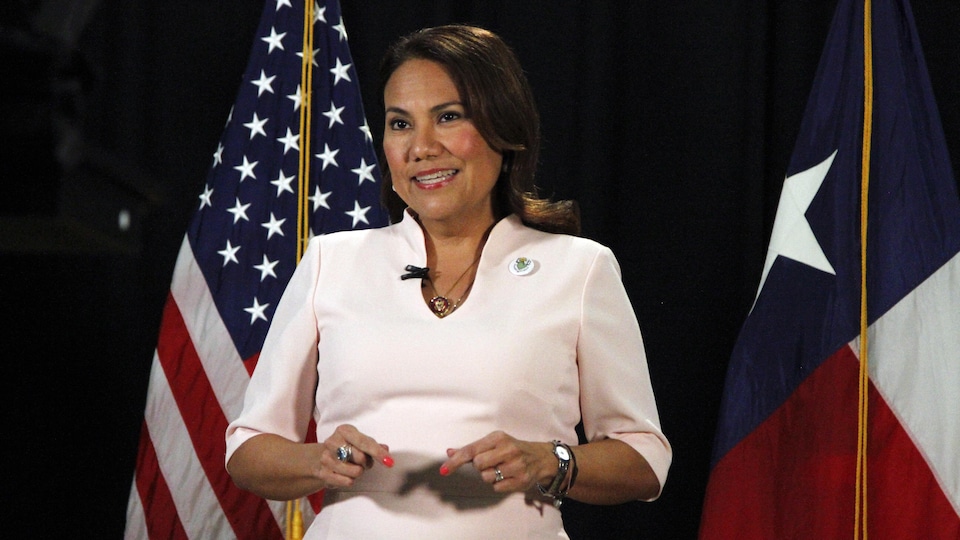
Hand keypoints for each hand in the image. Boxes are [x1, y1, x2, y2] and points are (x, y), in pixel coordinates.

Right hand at [319, 424, 393, 488]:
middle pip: (360, 457)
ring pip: (355, 471)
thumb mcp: (360, 442)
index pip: (364, 442)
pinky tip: (346, 475)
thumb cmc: (346, 448)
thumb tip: (385, 449)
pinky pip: (346, 481)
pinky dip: (350, 480)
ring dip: (359, 472)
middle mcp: (332, 442)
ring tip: (354, 467)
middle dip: (367, 462)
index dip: (378, 453)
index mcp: (344, 430)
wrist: (323, 457)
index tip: (389, 462)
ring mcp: (326, 457)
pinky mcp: (322, 472)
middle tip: (363, 462)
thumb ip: (374, 445)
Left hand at [439, 431, 554, 492]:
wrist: (541, 458)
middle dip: (480, 466)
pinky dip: (499, 484)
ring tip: (502, 469)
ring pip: (486, 477)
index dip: (455, 461)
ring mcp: (516, 465)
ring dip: (490, 476)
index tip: (443, 470)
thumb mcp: (493, 443)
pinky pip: (496, 487)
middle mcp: (508, 449)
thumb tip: (449, 452)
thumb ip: (471, 449)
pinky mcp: (521, 480)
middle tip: (491, 462)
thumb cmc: (511, 449)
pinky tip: (508, 477)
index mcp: (498, 437)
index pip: (471, 450)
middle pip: (477, 464)